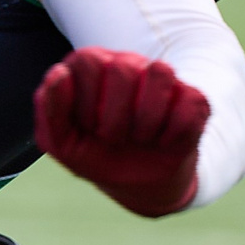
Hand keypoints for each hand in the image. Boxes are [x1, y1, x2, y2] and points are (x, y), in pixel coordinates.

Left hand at [34, 47, 208, 216]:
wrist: (134, 184)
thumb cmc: (91, 153)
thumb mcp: (59, 140)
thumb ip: (50, 106)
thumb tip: (59, 72)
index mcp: (87, 66)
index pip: (87, 60)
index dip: (85, 101)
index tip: (86, 125)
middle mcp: (126, 64)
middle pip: (123, 67)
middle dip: (113, 118)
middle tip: (112, 137)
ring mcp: (162, 80)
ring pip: (161, 72)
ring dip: (145, 122)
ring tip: (138, 138)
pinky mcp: (194, 100)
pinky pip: (189, 105)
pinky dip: (172, 135)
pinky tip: (162, 142)